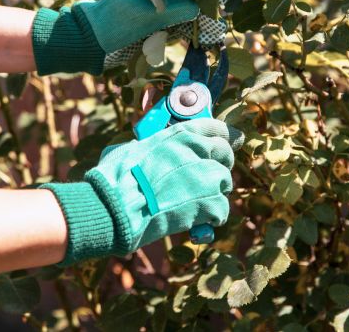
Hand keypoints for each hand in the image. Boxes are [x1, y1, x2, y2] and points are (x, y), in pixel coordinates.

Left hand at [31, 0, 225, 74]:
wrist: (87, 40)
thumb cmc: (114, 23)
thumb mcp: (147, 15)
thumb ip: (174, 8)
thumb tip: (198, 6)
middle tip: (208, 13)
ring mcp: (148, 0)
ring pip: (176, 2)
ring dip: (186, 14)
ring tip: (198, 25)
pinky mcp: (146, 15)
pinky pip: (168, 16)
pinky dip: (176, 24)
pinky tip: (183, 33)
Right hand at [42, 118, 242, 263]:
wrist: (116, 207)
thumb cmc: (116, 178)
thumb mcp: (132, 148)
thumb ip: (151, 145)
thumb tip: (145, 147)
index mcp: (179, 134)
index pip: (215, 127)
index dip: (225, 135)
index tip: (232, 140)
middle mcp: (196, 150)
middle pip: (225, 154)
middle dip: (219, 165)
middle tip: (208, 178)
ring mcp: (205, 177)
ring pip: (224, 182)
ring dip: (214, 193)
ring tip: (196, 203)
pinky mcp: (208, 203)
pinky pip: (222, 210)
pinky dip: (212, 218)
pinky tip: (198, 221)